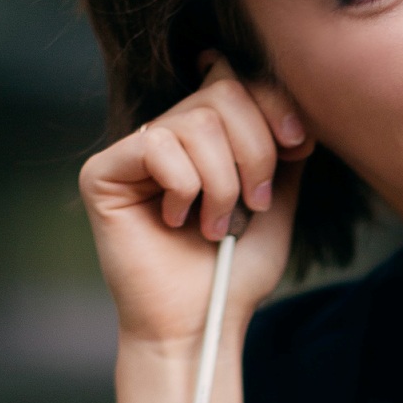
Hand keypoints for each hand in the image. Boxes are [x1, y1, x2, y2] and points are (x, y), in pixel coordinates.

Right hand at [79, 54, 310, 348]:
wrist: (201, 321)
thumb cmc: (235, 268)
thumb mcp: (277, 199)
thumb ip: (283, 150)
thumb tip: (297, 109)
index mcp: (207, 133)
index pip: (240, 81)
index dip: (275, 103)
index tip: (300, 143)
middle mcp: (169, 131)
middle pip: (224, 93)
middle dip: (255, 150)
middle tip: (253, 203)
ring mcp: (134, 150)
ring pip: (196, 123)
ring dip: (222, 182)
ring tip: (215, 224)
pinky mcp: (103, 171)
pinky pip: (157, 146)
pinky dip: (184, 188)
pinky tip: (176, 221)